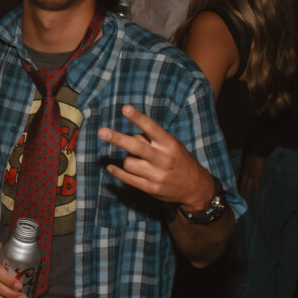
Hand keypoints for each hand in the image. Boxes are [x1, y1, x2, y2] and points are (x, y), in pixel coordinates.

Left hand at [97, 104, 214, 211]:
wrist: (195, 188)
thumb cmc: (179, 160)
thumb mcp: (172, 146)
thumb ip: (152, 140)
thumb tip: (129, 137)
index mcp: (169, 144)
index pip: (151, 127)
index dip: (138, 118)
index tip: (125, 108)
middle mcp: (163, 159)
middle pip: (136, 146)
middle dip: (117, 138)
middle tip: (102, 132)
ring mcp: (157, 175)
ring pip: (129, 162)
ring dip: (126, 159)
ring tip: (135, 159)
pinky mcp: (151, 188)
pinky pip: (128, 179)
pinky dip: (117, 172)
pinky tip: (111, 167)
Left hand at [238, 153, 265, 196]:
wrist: (256, 148)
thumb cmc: (253, 149)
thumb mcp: (248, 154)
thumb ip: (248, 159)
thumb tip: (250, 158)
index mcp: (243, 166)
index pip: (240, 176)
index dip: (239, 181)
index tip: (237, 186)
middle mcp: (245, 171)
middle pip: (242, 181)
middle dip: (241, 188)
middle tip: (239, 194)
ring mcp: (250, 173)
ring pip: (247, 184)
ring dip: (247, 191)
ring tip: (246, 197)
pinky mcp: (256, 174)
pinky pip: (256, 184)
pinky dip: (257, 190)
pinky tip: (257, 195)